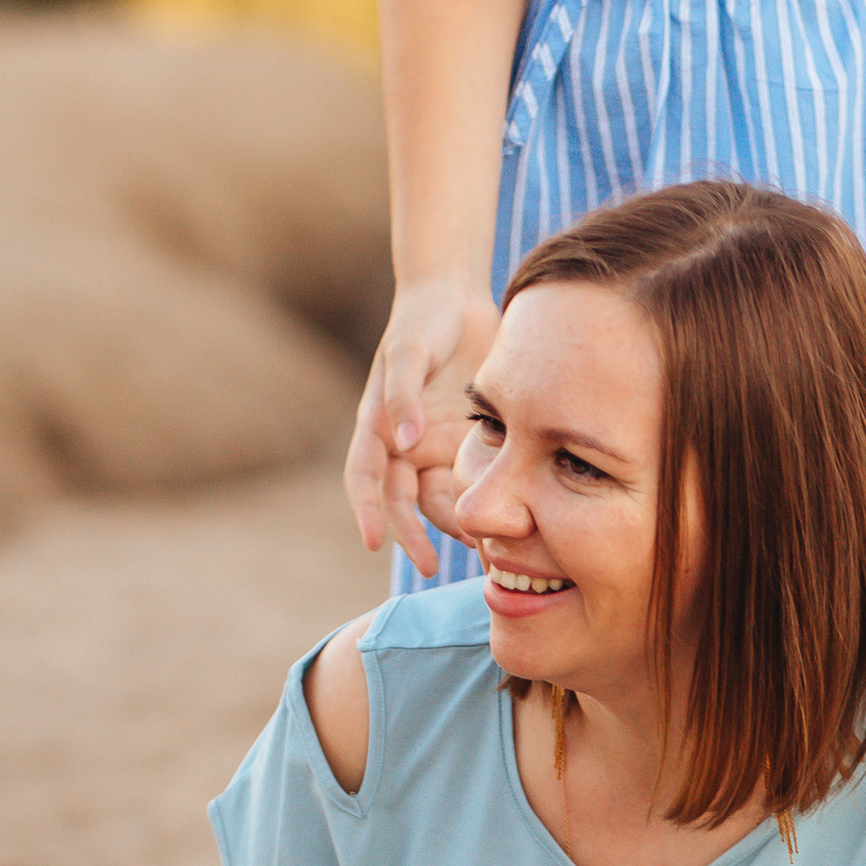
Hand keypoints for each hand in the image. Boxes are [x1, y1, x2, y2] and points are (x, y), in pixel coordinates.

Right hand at [343, 281, 494, 577]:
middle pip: (402, 502)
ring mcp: (435, 446)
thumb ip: (403, 395)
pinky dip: (480, 503)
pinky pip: (470, 482)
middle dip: (413, 535)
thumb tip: (405, 441)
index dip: (365, 510)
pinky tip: (501, 522)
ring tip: (475, 550)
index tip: (372, 542)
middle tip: (430, 566)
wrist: (457, 299)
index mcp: (377, 426)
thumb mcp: (408, 352)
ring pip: (438, 499)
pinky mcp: (465, 443)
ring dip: (452, 525)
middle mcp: (403, 444)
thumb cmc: (422, 321)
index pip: (364, 478)